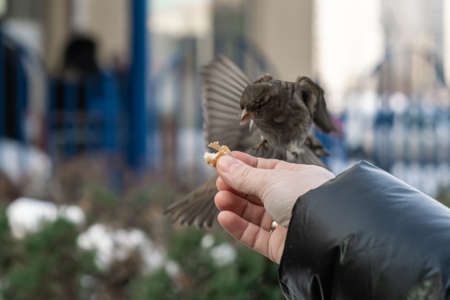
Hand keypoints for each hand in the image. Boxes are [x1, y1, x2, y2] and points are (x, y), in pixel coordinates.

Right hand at [214, 151, 334, 262]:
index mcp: (298, 179)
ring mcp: (287, 224)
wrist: (329, 234)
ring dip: (234, 205)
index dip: (244, 165)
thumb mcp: (272, 180)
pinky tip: (224, 217)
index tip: (223, 162)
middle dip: (236, 187)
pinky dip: (239, 227)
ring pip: (254, 215)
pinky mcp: (281, 247)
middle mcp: (293, 201)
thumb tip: (223, 163)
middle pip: (257, 193)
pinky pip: (256, 236)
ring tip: (220, 199)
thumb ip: (244, 175)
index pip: (266, 170)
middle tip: (219, 183)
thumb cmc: (306, 196)